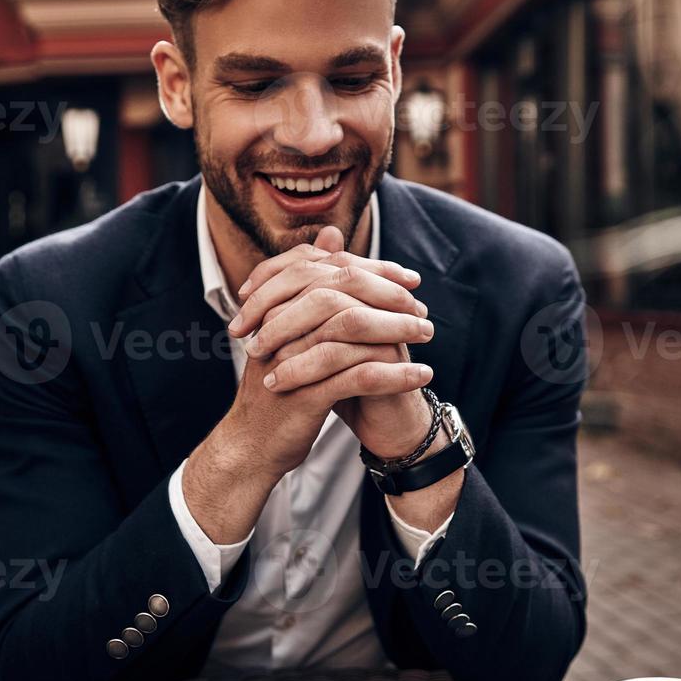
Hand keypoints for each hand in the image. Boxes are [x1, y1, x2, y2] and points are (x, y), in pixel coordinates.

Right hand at [184, 233, 433, 545]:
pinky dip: (395, 374)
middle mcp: (278, 326)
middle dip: (388, 296)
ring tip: (427, 336)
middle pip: (341, 293)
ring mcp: (290, 358)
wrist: (252, 446)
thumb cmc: (278, 387)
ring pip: (352, 330)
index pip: (327, 270)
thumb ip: (314, 288)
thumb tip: (331, 233)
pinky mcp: (305, 394)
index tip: (408, 279)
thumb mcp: (294, 333)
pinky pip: (359, 377)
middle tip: (422, 308)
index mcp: (275, 307)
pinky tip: (421, 376)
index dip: (372, 270)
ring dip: (397, 330)